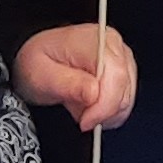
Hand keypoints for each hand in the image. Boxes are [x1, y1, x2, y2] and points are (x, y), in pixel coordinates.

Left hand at [13, 23, 137, 133]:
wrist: (36, 58)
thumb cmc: (37, 62)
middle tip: (79, 116)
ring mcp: (121, 58)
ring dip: (105, 113)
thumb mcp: (42, 76)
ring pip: (127, 98)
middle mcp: (113, 46)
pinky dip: (109, 112)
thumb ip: (68, 84)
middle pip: (124, 89)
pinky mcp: (123, 72)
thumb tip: (94, 93)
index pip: (115, 76)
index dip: (104, 105)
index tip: (85, 121)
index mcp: (95, 40)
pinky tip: (91, 108)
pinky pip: (125, 100)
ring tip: (81, 108)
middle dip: (103, 112)